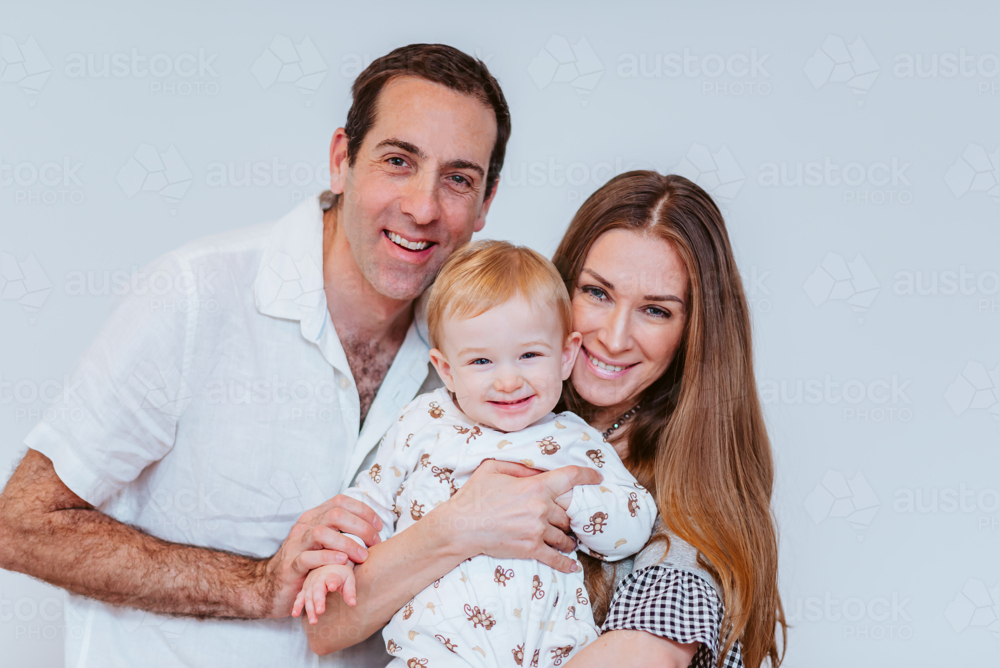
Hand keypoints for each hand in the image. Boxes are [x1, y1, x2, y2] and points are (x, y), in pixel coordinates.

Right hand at [262, 494, 382, 617]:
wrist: (272, 586)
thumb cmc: (308, 564)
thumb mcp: (326, 544)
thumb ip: (343, 533)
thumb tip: (374, 530)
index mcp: (314, 517)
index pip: (340, 501)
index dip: (363, 510)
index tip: (379, 526)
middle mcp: (305, 526)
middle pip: (335, 514)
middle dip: (361, 527)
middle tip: (374, 543)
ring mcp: (296, 544)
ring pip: (321, 532)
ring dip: (347, 543)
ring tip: (362, 556)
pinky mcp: (291, 565)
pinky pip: (308, 557)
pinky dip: (327, 557)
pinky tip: (343, 561)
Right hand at [292, 563, 356, 624]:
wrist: (329, 562)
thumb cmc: (341, 573)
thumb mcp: (349, 578)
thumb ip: (350, 591)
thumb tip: (353, 604)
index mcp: (331, 574)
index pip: (332, 578)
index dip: (332, 582)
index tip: (332, 587)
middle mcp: (318, 578)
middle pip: (317, 589)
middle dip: (318, 600)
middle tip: (321, 611)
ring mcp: (310, 584)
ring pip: (308, 596)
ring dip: (310, 609)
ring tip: (313, 621)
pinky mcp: (305, 589)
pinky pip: (299, 597)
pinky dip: (297, 605)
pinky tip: (295, 614)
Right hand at [439, 460, 600, 572]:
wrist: (459, 528)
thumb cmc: (473, 496)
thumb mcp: (493, 469)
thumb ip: (520, 466)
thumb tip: (538, 470)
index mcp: (535, 487)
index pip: (569, 478)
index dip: (587, 475)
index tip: (598, 477)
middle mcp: (540, 509)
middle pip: (566, 512)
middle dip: (567, 514)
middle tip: (568, 517)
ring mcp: (536, 531)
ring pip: (563, 535)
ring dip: (568, 538)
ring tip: (569, 540)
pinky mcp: (530, 549)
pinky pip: (554, 558)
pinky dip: (565, 563)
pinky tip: (571, 566)